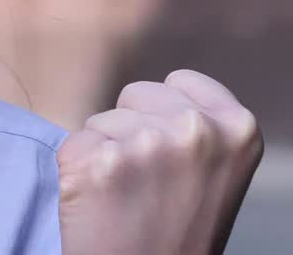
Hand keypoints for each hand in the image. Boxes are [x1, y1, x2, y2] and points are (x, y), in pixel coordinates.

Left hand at [58, 69, 263, 254]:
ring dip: (105, 151)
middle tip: (147, 182)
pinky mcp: (97, 160)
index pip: (181, 81)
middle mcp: (196, 129)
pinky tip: (101, 202)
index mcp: (238, 128)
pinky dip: (78, 170)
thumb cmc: (180, 230)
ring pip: (102, 120)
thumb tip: (166, 91)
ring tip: (127, 196)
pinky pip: (73, 143)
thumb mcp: (216, 171)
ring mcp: (145, 143)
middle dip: (133, 128)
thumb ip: (199, 127)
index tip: (171, 151)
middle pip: (137, 94)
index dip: (165, 112)